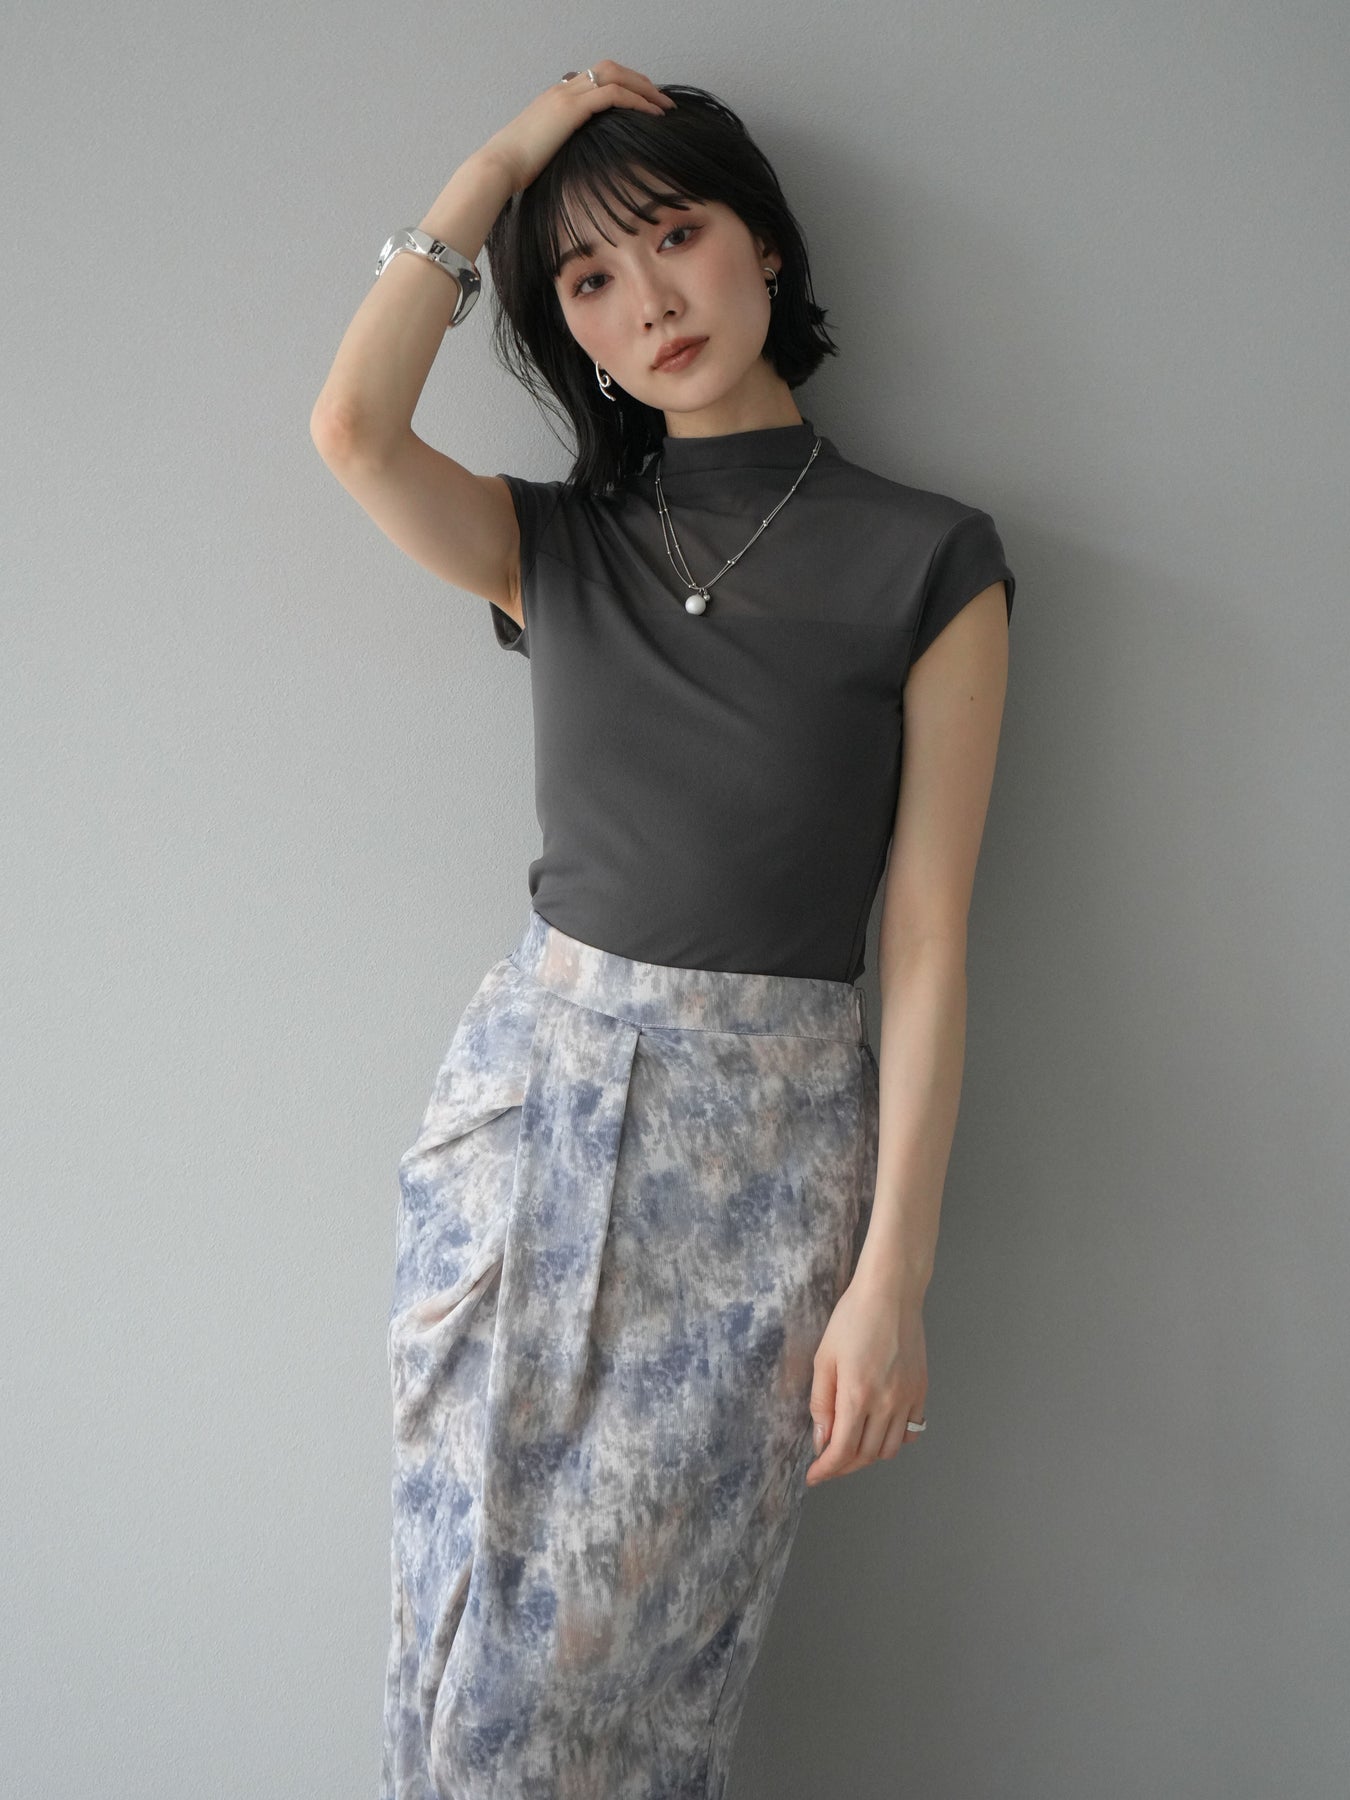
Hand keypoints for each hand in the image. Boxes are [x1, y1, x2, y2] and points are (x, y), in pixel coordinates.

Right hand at [480, 61, 676, 195]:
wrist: (499, 165)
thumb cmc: (515, 168)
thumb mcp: (541, 153)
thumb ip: (558, 148)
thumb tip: (571, 164)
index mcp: (555, 98)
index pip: (595, 77)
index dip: (622, 84)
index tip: (642, 101)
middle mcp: (562, 90)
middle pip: (609, 68)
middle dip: (639, 80)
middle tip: (660, 100)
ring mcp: (567, 96)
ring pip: (615, 75)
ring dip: (644, 88)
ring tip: (664, 106)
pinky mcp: (572, 109)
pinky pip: (614, 95)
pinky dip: (637, 101)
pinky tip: (652, 115)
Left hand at [804, 1271, 927, 1486]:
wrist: (891, 1293)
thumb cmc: (853, 1318)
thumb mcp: (824, 1358)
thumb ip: (821, 1403)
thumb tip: (822, 1440)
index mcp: (858, 1395)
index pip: (842, 1451)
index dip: (826, 1470)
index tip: (814, 1476)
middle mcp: (887, 1402)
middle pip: (867, 1455)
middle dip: (844, 1466)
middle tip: (828, 1462)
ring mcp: (908, 1398)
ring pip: (891, 1449)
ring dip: (869, 1456)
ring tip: (852, 1447)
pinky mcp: (921, 1390)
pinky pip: (911, 1431)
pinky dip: (894, 1440)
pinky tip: (879, 1431)